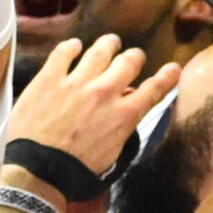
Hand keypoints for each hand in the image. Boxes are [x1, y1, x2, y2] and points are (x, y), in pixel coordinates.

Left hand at [10, 33, 180, 185]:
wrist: (39, 170)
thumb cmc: (77, 170)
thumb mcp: (112, 153)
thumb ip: (122, 127)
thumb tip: (126, 109)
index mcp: (124, 115)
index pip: (153, 90)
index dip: (166, 77)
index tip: (173, 68)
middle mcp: (105, 92)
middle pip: (128, 62)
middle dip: (134, 57)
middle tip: (133, 56)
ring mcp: (76, 82)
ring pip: (99, 51)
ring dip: (108, 44)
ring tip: (110, 42)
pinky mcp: (49, 78)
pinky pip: (63, 53)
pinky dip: (71, 46)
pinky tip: (74, 45)